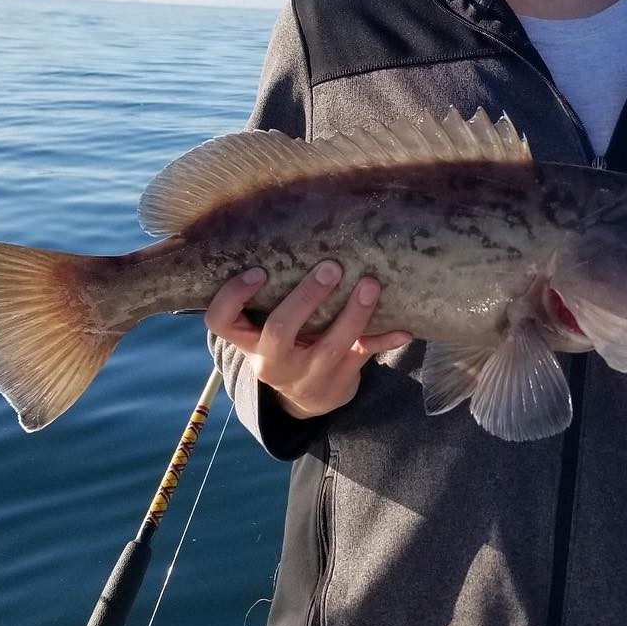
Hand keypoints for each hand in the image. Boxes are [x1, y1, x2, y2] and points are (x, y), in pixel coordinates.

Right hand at [205, 260, 411, 420]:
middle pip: (279, 332)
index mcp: (248, 341)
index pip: (222, 322)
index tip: (258, 271)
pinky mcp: (340, 380)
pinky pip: (364, 357)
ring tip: (371, 284)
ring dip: (353, 314)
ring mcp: (307, 374)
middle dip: (305, 298)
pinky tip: (405, 329)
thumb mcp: (265, 327)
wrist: (307, 398)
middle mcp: (272, 361)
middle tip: (330, 267)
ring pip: (329, 345)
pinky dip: (385, 341)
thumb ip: (268, 295)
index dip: (233, 297)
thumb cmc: (285, 343)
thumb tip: (287, 227)